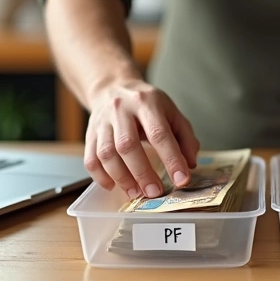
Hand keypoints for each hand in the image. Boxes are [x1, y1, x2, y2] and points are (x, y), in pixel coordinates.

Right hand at [84, 79, 198, 198]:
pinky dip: (100, 177)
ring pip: (106, 154)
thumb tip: (189, 164)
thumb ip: (185, 137)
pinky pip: (90, 159)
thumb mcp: (171, 112)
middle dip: (142, 173)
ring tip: (136, 193)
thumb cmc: (146, 104)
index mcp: (146, 102)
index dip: (171, 159)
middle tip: (154, 192)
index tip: (181, 180)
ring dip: (122, 178)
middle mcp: (121, 110)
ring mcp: (101, 122)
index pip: (159, 133)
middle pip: (127, 145)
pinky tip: (113, 186)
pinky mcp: (89, 134)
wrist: (113, 87)